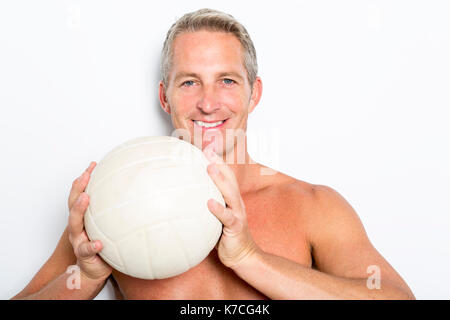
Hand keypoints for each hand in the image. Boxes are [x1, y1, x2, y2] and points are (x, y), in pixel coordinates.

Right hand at [67, 162, 111, 281]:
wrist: (94, 270)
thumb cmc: (103, 245)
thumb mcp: (108, 225)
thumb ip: (115, 212)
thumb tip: (138, 192)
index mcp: (83, 218)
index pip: (80, 194)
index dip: (84, 180)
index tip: (93, 164)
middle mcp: (78, 227)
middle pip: (72, 204)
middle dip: (78, 188)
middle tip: (85, 175)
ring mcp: (78, 240)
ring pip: (74, 225)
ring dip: (79, 210)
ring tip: (86, 198)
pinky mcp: (84, 255)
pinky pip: (86, 250)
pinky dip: (92, 246)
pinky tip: (99, 243)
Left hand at [203, 149, 260, 268]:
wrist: (243, 256)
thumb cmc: (227, 237)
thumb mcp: (218, 219)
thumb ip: (207, 208)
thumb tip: (186, 199)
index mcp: (232, 200)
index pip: (226, 177)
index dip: (218, 162)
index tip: (206, 149)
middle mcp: (236, 203)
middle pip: (229, 179)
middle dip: (219, 164)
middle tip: (207, 151)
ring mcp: (237, 214)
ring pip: (230, 193)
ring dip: (220, 180)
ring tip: (209, 168)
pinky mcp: (235, 227)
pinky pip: (227, 217)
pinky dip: (218, 209)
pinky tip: (209, 202)